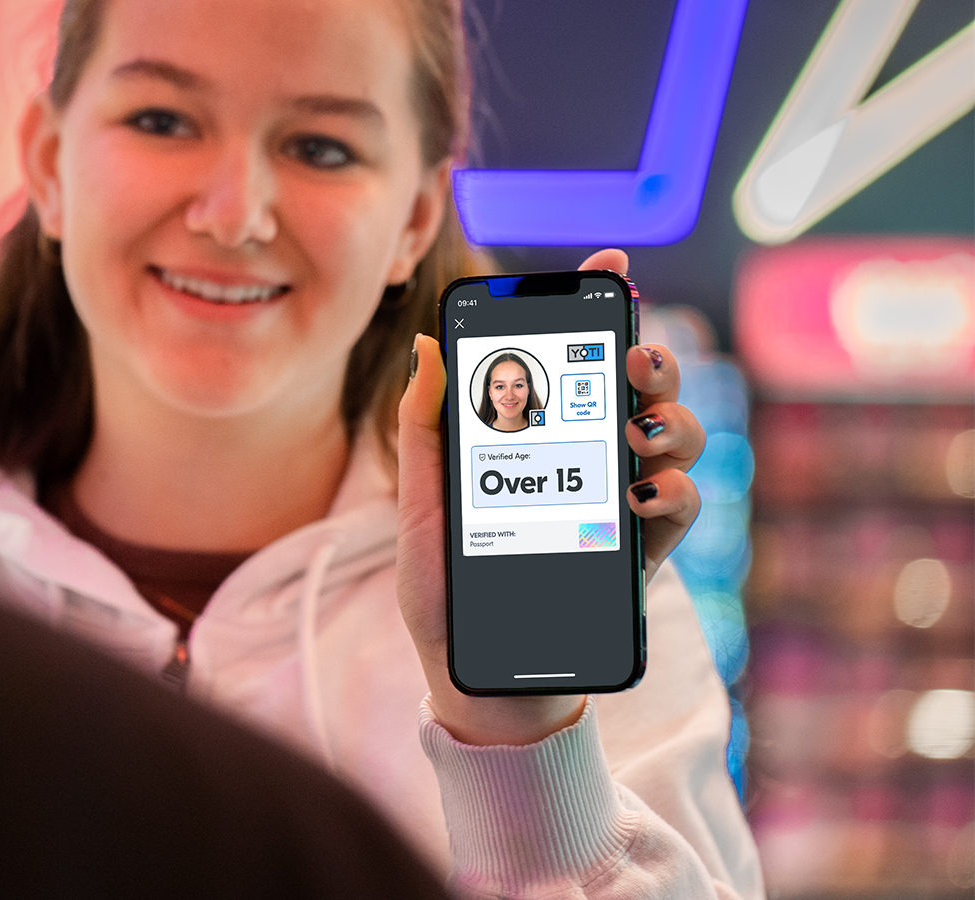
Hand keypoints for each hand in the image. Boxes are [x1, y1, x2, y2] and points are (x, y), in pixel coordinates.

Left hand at [394, 249, 705, 745]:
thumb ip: (425, 431)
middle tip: (631, 359)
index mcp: (535, 438)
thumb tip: (426, 346)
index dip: (599, 305)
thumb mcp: (418, 509)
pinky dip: (674, 491)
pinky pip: (682, 507)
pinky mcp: (642, 555)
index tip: (610, 264)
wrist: (477, 681)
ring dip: (670, 419)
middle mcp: (588, 460)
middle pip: (640, 387)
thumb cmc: (443, 594)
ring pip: (675, 436)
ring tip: (637, 426)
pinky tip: (641, 494)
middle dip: (648, 357)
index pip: (573, 358)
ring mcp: (622, 504)